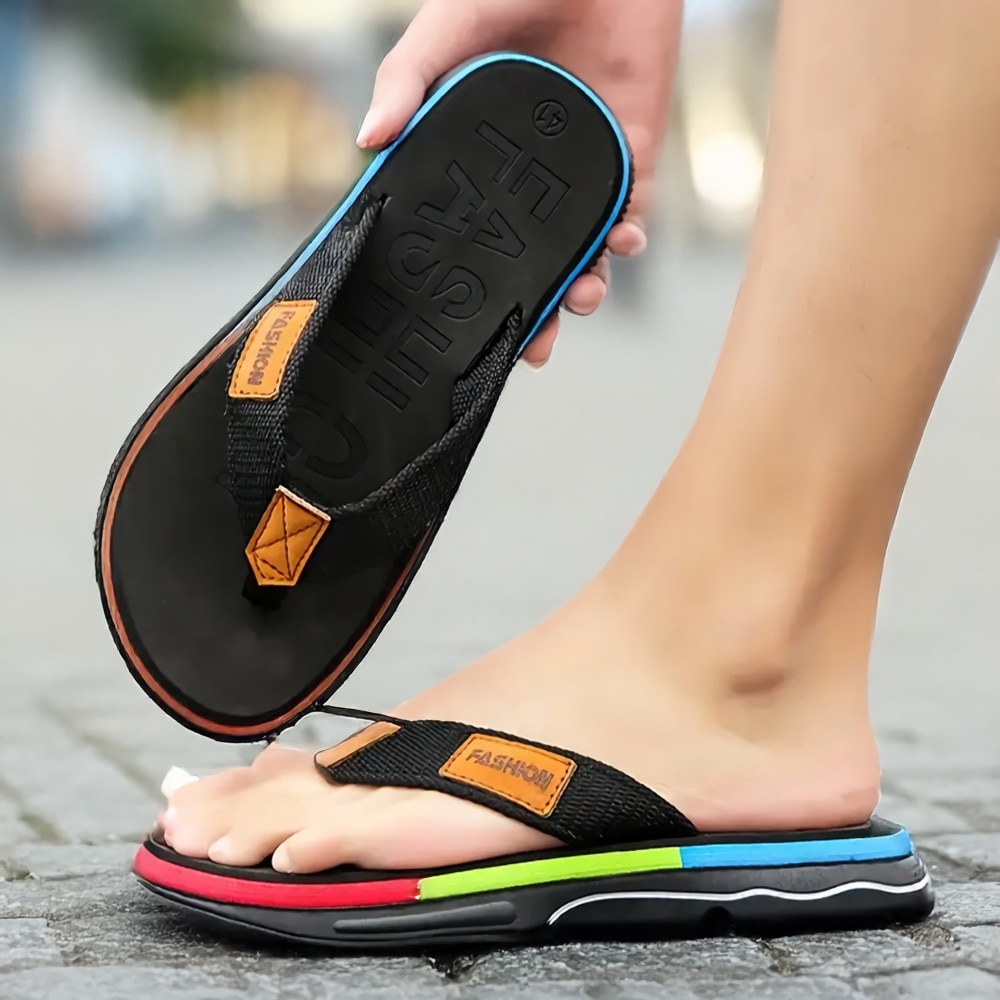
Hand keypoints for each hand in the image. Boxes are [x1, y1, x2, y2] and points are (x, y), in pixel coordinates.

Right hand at [358, 0, 681, 365]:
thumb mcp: (445, 30)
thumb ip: (406, 80)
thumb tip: (366, 142)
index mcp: (480, 163)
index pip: (470, 237)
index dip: (468, 284)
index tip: (460, 328)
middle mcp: (528, 181)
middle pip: (529, 263)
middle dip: (535, 313)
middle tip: (531, 350)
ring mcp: (580, 175)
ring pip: (583, 255)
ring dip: (585, 289)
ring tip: (578, 302)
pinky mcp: (631, 156)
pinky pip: (632, 213)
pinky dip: (628, 240)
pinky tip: (620, 247)